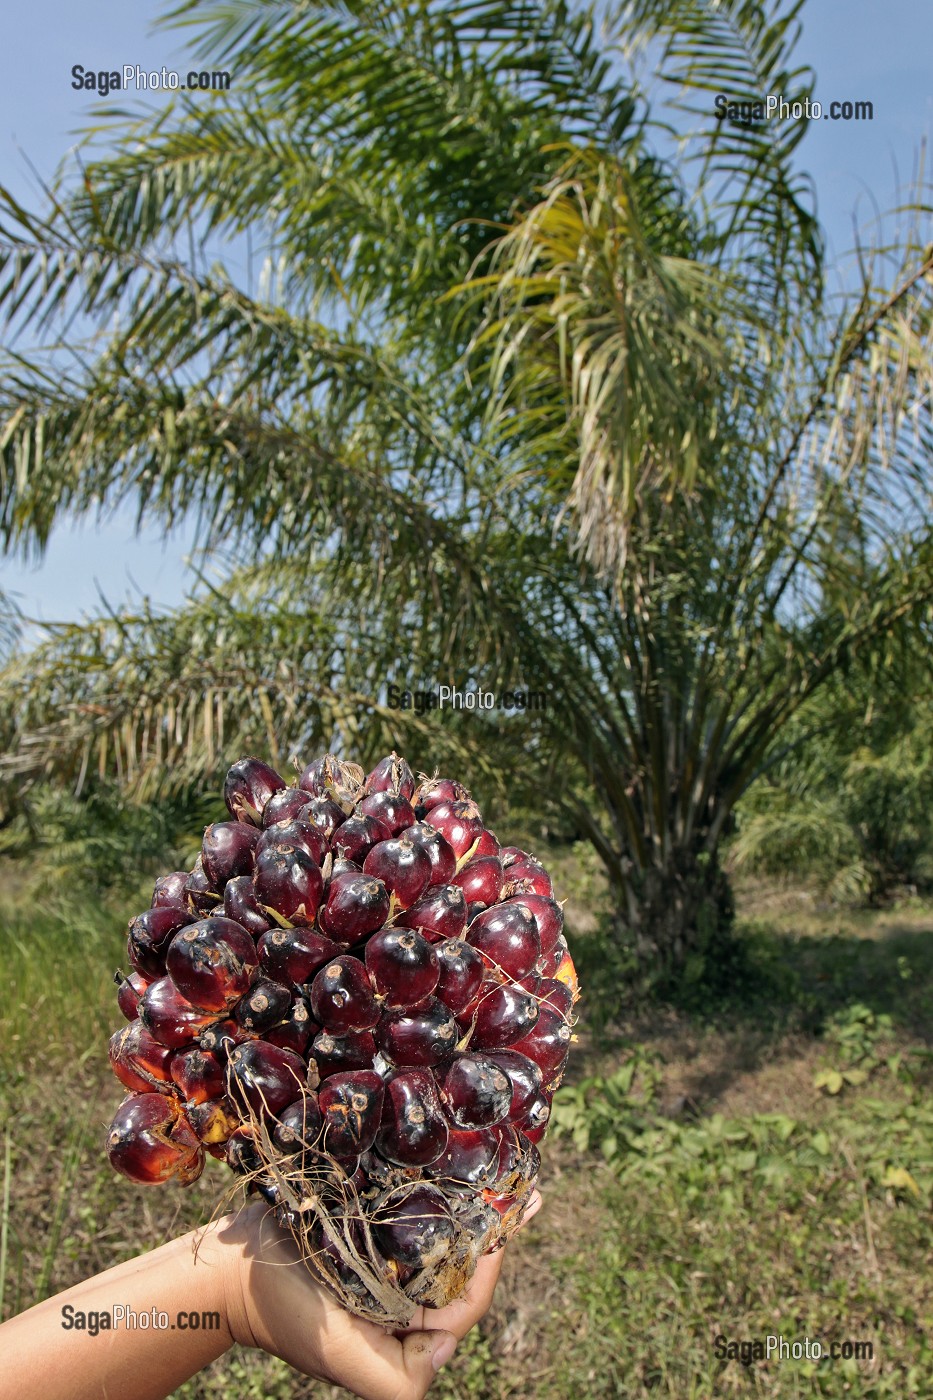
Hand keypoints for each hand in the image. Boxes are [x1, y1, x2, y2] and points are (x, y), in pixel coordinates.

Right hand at [214, 1190, 541, 1399]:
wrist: (231, 1271)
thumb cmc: (288, 1316)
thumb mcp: (342, 1358)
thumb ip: (399, 1379)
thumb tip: (451, 1346)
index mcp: (406, 1327)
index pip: (464, 1301)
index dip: (488, 1263)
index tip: (505, 1220)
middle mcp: (402, 1291)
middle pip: (460, 1262)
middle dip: (492, 1226)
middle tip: (525, 1187)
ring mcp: (386, 1256)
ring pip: (441, 1231)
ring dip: (472, 1202)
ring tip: (503, 1168)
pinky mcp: (368, 1224)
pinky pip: (412, 1208)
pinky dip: (437, 1187)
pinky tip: (457, 1157)